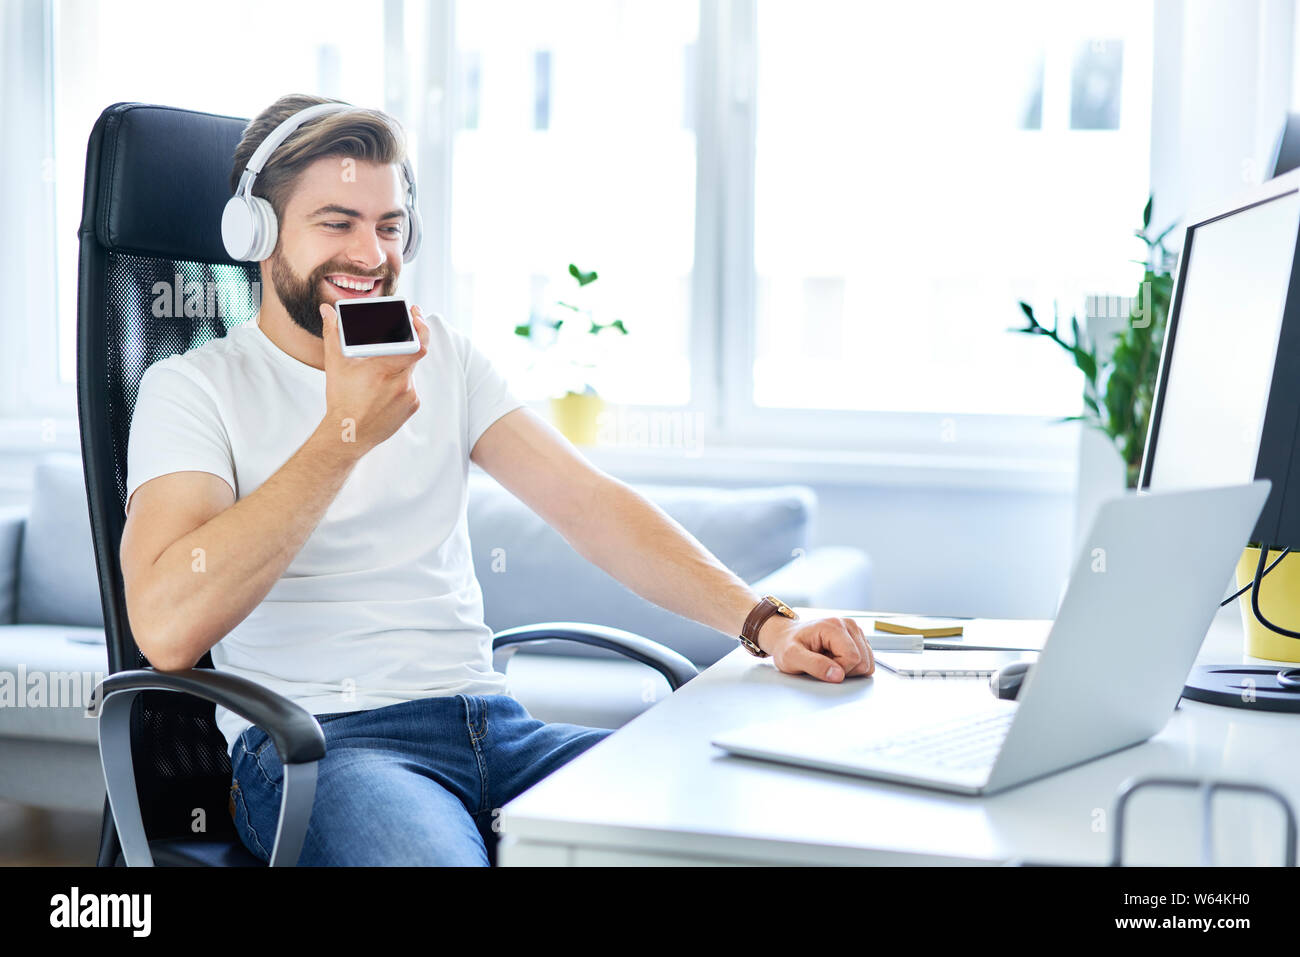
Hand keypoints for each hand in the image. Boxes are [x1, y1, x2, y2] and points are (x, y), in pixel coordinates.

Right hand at [318, 301, 429, 455]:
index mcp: (385, 368)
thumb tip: (326, 311)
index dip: (421, 328)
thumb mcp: (335, 364)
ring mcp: (410, 396)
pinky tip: (385, 385)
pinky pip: (411, 387)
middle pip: (413, 354)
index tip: (416, 315)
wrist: (348, 435)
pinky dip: (401, 381)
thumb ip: (333, 333)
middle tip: (402, 329)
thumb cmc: (341, 400)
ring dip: (399, 364)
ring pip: (410, 370)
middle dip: (406, 341)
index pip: (417, 345)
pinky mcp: (413, 406)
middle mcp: (402, 382)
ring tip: (380, 369)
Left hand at [758, 615, 873, 682]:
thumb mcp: (792, 657)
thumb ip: (815, 666)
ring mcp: (854, 631)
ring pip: (867, 662)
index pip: (853, 658)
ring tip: (828, 659)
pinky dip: (851, 666)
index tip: (822, 666)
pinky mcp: (856, 639)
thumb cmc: (786, 645)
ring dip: (848, 668)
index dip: (839, 670)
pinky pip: (865, 661)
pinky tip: (835, 659)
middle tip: (824, 662)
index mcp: (834, 626)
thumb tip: (838, 675)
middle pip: (863, 661)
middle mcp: (848, 625)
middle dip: (845, 670)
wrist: (785, 637)